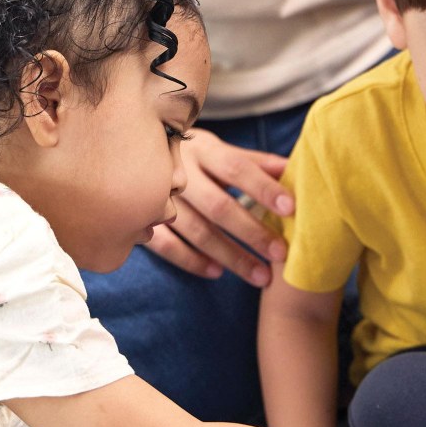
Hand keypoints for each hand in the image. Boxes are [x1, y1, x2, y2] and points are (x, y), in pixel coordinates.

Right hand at [145, 129, 292, 284]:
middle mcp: (178, 172)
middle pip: (218, 206)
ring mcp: (156, 197)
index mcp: (203, 150)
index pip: (237, 168)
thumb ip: (254, 163)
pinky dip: (192, 261)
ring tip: (260, 276)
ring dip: (230, 256)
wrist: (131, 152)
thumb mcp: (219, 151)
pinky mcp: (139, 219)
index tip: (291, 209)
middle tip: (281, 255)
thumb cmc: (191, 157)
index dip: (263, 188)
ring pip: (196, 231)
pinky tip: (216, 272)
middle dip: (252, 232)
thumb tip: (294, 169)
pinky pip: (167, 246)